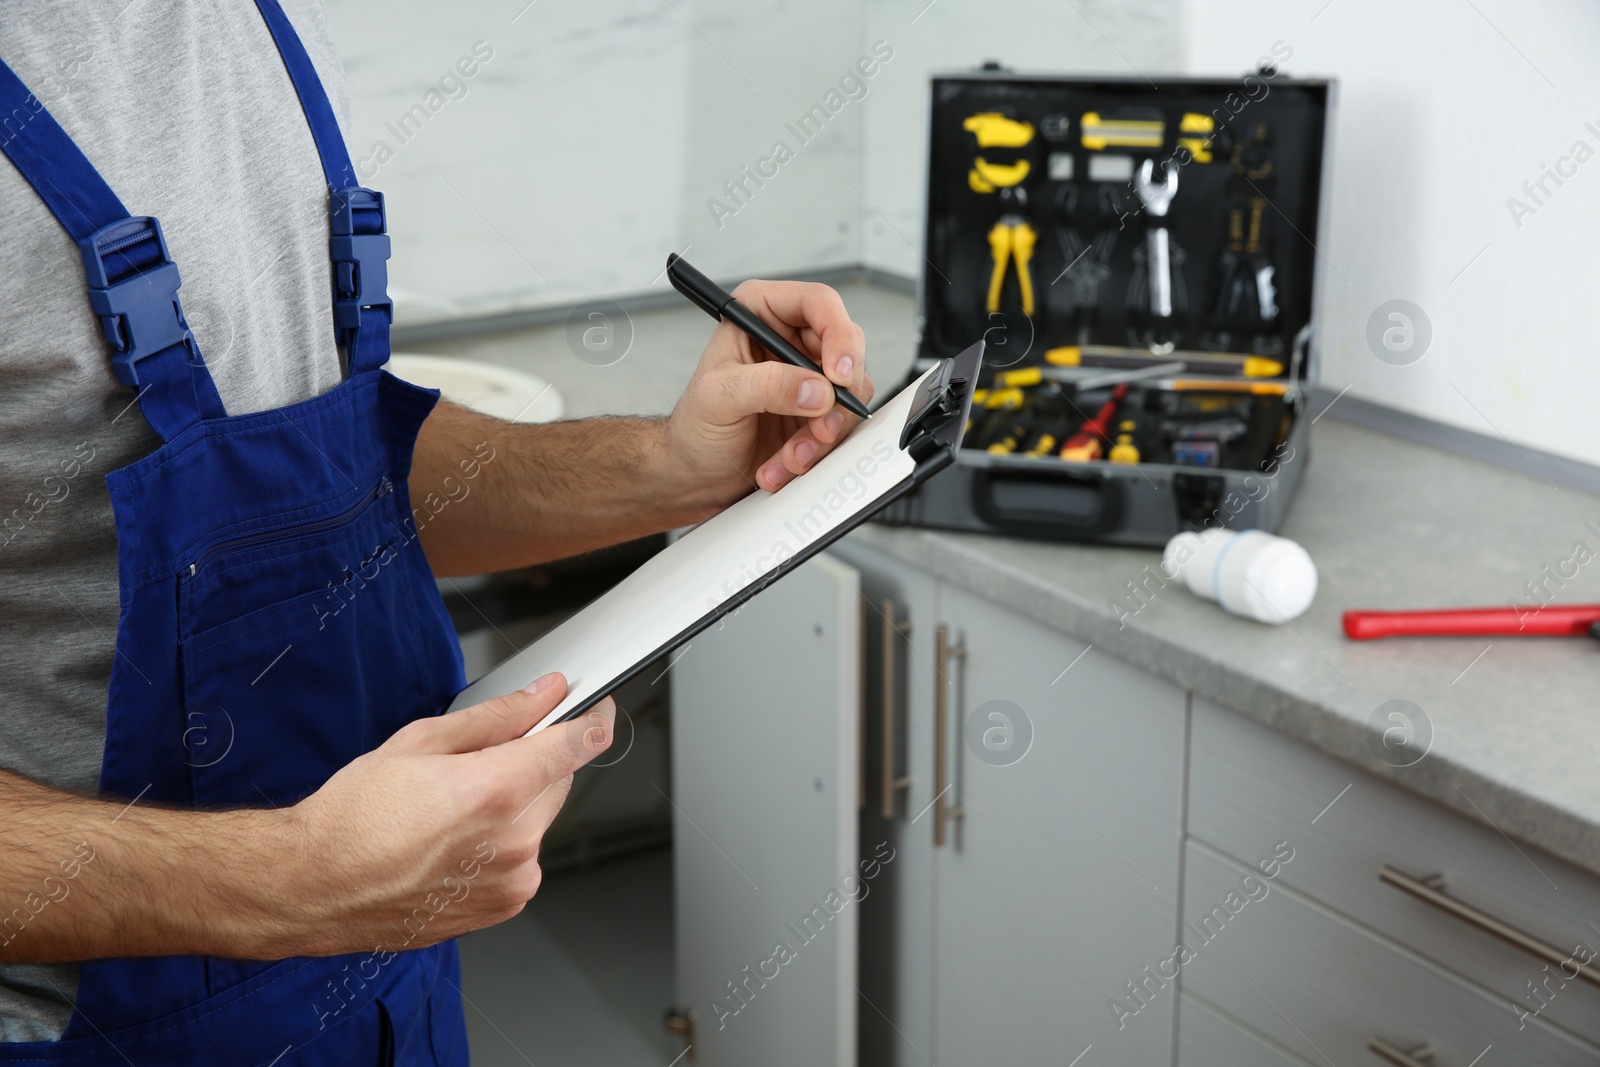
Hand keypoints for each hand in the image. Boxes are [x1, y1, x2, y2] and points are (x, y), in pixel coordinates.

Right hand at [284, 673, 611, 955]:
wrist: (315, 887)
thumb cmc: (353, 817)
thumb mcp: (422, 742)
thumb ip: (497, 717)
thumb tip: (542, 696)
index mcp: (497, 791)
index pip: (575, 747)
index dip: (591, 720)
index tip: (596, 709)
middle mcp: (514, 841)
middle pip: (556, 781)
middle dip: (530, 763)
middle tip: (474, 765)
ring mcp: (513, 880)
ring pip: (539, 820)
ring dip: (513, 806)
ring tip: (449, 811)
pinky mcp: (504, 905)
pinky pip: (522, 857)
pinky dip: (502, 842)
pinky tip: (452, 841)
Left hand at [663, 280, 874, 504]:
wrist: (695, 473)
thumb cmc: (695, 427)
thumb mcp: (719, 398)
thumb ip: (767, 386)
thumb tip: (816, 389)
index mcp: (760, 313)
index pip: (818, 303)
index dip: (838, 335)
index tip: (837, 375)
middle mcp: (788, 339)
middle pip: (846, 348)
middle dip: (836, 396)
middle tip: (820, 426)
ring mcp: (807, 376)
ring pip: (850, 392)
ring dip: (824, 431)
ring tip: (791, 454)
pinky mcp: (818, 410)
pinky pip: (841, 423)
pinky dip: (819, 448)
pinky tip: (787, 461)